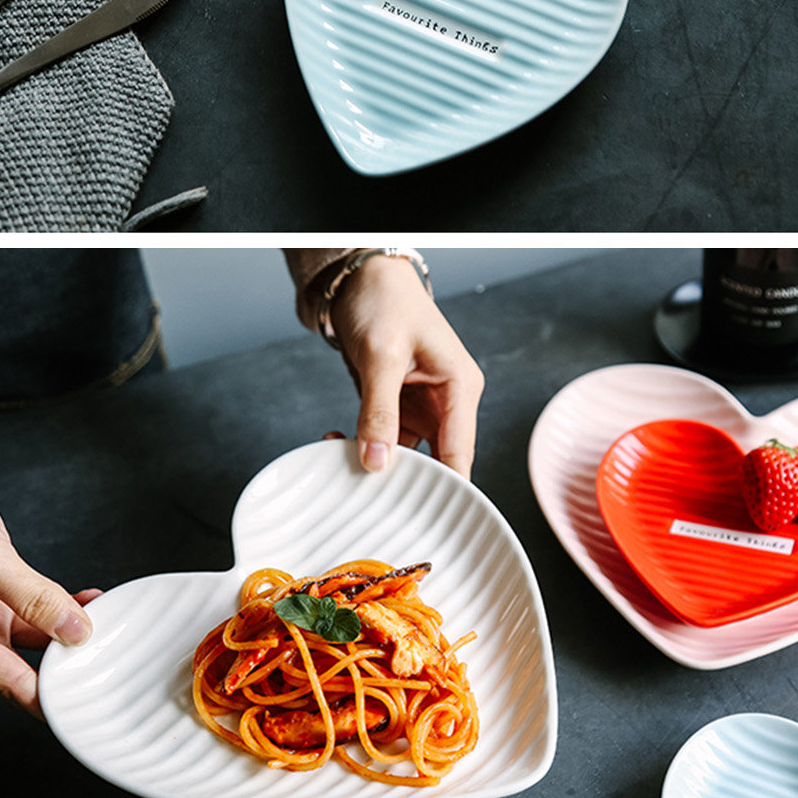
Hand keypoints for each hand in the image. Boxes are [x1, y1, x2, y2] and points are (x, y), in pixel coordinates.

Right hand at [0, 490, 98, 712]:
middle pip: (30, 669)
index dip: (51, 703)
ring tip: (109, 628)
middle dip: (71, 670)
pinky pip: (38, 611)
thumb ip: (29, 594)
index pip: (13, 685)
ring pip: (40, 639)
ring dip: (75, 634)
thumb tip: (73, 628)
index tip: (86, 711)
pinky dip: (65, 606)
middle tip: (112, 670)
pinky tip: (89, 599)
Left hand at [324, 256, 484, 478]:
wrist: (361, 279)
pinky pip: (385, 441)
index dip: (445, 489)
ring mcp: (423, 407)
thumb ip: (379, 411)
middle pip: (437, 462)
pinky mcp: (399, 407)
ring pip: (407, 456)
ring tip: (344, 462)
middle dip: (404, 480)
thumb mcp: (381, 355)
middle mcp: (447, 402)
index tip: (420, 518)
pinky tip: (336, 442)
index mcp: (461, 388)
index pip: (459, 454)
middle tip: (370, 496)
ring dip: (376, 464)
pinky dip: (361, 447)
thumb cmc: (384, 301)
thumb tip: (376, 461)